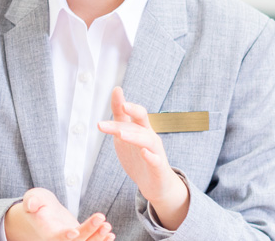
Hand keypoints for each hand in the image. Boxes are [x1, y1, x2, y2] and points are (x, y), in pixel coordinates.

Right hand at [3, 188, 113, 240]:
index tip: (75, 231)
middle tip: (101, 218)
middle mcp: (58, 240)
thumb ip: (32, 200)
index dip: (65, 236)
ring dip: (98, 238)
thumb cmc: (39, 203)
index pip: (55, 237)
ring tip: (107, 226)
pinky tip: (110, 235)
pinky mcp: (79, 240)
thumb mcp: (33, 197)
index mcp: (46, 230)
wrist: (43, 214)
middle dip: (89, 231)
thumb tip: (31, 204)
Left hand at [97, 87, 189, 229]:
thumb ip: (119, 118)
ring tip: (121, 133)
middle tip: (122, 106)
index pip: (134, 112)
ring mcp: (155, 151)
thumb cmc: (138, 156)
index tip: (117, 90)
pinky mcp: (158, 167)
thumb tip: (115, 95)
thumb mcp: (125, 136)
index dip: (125, 102)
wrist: (155, 184)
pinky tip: (144, 153)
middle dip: (133, 112)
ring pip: (147, 140)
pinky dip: (150, 156)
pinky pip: (156, 160)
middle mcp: (149, 136)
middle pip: (143, 121)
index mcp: (140, 129)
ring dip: (134, 135)